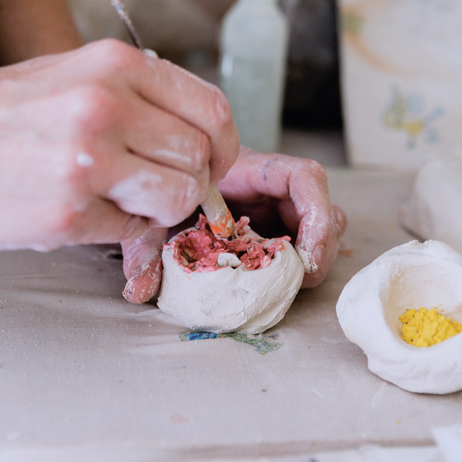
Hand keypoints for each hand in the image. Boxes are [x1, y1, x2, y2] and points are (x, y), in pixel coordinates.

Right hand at [0, 39, 238, 250]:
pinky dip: (120, 229)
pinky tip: (84, 211)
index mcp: (114, 64)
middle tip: (158, 187)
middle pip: (201, 157)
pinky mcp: (67, 213)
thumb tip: (195, 136)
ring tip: (120, 199)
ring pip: (179, 197)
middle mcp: (106, 105)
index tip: (210, 162)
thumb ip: (137, 98)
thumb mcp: (71, 76)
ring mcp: (87, 161)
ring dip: (159, 208)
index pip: (213, 109)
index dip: (222, 146)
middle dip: (189, 181)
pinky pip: (133, 230)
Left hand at [121, 146, 346, 302]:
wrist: (160, 179)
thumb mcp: (153, 216)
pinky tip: (272, 283)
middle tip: (298, 280)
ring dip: (310, 259)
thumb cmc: (164, 188)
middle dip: (319, 248)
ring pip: (318, 230)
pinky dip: (294, 268)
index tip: (305, 255)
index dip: (317, 214)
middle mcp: (271, 189)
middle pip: (322, 209)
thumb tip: (139, 291)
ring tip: (284, 283)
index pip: (305, 177)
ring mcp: (276, 210)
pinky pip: (301, 246)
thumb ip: (145, 247)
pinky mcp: (274, 230)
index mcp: (250, 171)